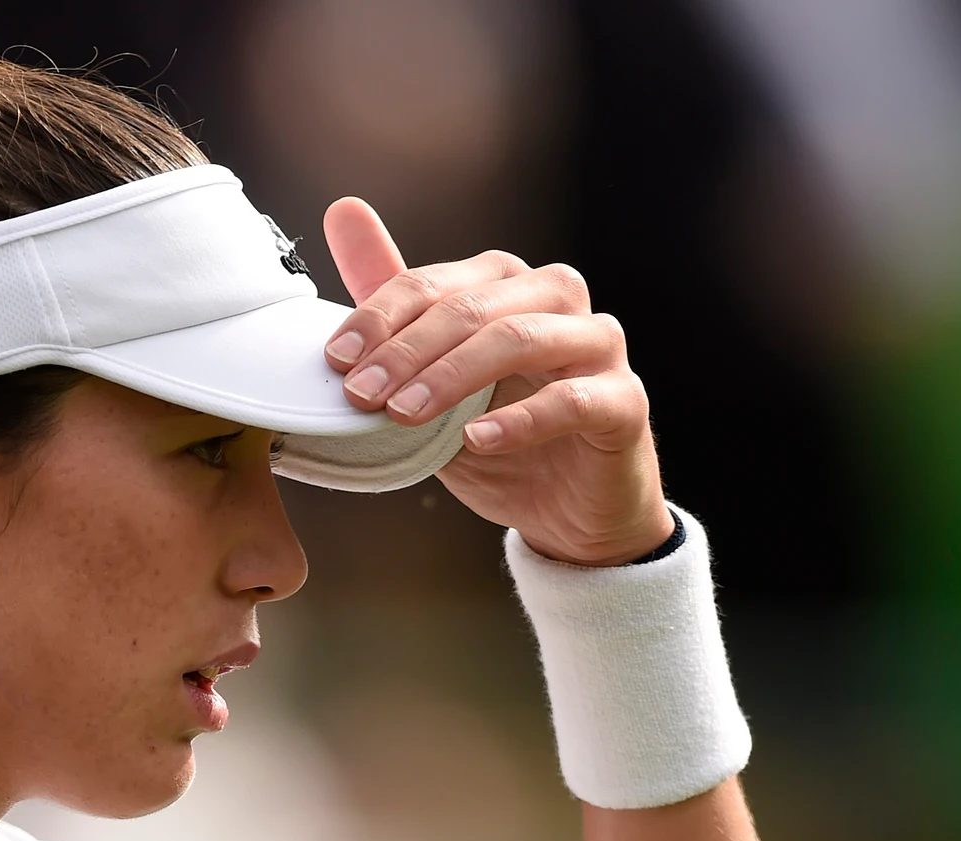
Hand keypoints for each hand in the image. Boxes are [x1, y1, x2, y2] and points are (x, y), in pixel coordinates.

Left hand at [321, 197, 672, 566]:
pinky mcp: (624, 401)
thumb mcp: (429, 376)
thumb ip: (392, 305)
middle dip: (406, 350)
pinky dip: (518, 420)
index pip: (432, 284)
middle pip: (471, 307)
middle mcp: (555, 299)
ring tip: (403, 414)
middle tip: (360, 392)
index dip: (378, 317)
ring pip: (519, 339)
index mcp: (504, 283)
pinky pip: (572, 399)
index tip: (336, 359)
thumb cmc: (493, 431)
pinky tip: (476, 440)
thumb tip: (342, 211)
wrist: (561, 509)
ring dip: (450, 377)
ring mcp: (596, 345)